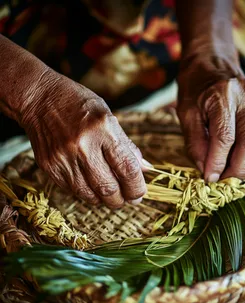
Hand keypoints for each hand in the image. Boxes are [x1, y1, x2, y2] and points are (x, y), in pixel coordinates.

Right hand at [20, 71, 145, 207]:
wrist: (39, 98)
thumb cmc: (79, 105)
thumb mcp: (109, 117)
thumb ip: (127, 146)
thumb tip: (145, 169)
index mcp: (103, 129)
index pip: (127, 168)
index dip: (136, 187)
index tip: (140, 193)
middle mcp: (82, 146)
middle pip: (108, 188)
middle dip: (123, 199)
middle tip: (129, 199)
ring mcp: (64, 158)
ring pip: (90, 194)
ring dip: (106, 200)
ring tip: (114, 196)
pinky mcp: (50, 167)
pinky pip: (73, 190)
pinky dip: (88, 193)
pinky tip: (94, 187)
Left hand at [177, 60, 244, 181]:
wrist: (212, 62)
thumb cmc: (195, 88)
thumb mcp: (186, 113)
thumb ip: (195, 142)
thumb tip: (206, 169)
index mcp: (222, 96)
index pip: (224, 137)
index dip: (217, 162)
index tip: (209, 178)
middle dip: (236, 169)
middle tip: (222, 181)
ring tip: (235, 177)